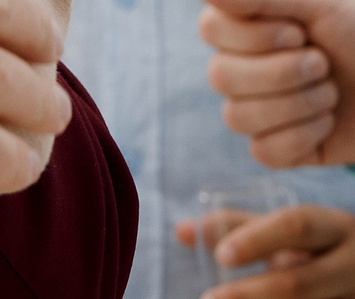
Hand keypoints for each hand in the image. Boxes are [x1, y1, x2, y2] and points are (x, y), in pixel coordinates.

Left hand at [178, 203, 354, 297]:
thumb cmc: (317, 246)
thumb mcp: (288, 232)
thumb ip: (238, 228)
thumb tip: (180, 231)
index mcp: (334, 227)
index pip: (296, 225)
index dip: (257, 239)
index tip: (221, 255)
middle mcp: (351, 263)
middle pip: (300, 282)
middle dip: (251, 293)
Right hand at [201, 0, 354, 165]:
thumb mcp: (317, 1)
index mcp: (244, 28)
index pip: (210, 29)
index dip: (253, 36)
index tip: (298, 32)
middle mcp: (242, 68)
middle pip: (220, 77)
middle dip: (282, 73)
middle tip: (323, 64)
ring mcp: (259, 110)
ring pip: (238, 117)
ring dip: (296, 105)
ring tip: (331, 94)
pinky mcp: (281, 148)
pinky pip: (264, 152)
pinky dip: (301, 138)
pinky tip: (327, 122)